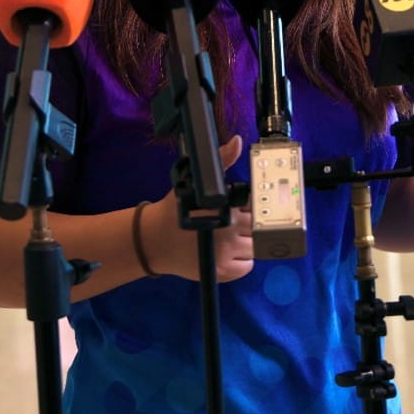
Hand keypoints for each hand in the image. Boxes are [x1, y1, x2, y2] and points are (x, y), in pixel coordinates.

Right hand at [146, 135, 253, 282]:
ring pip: (256, 246)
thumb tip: (237, 141)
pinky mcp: (224, 272)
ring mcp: (227, 253)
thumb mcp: (195, 180)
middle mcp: (229, 229)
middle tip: (231, 221)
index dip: (251, 203)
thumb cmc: (176, 208)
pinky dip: (243, 259)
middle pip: (259, 225)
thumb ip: (220, 160)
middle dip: (250, 222)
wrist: (154, 240)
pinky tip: (229, 251)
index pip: (256, 202)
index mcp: (225, 205)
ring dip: (248, 241)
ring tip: (229, 236)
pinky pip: (248, 265)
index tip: (240, 205)